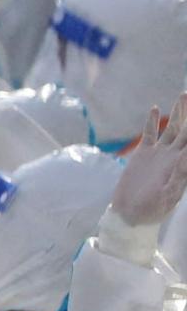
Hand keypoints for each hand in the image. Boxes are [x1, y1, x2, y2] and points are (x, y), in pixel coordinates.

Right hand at [113, 94, 186, 226]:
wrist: (129, 215)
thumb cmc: (151, 210)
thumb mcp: (167, 195)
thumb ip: (179, 176)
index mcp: (182, 164)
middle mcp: (173, 155)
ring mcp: (159, 154)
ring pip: (172, 127)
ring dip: (178, 112)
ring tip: (183, 95)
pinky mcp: (143, 155)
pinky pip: (149, 134)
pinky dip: (151, 122)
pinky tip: (155, 109)